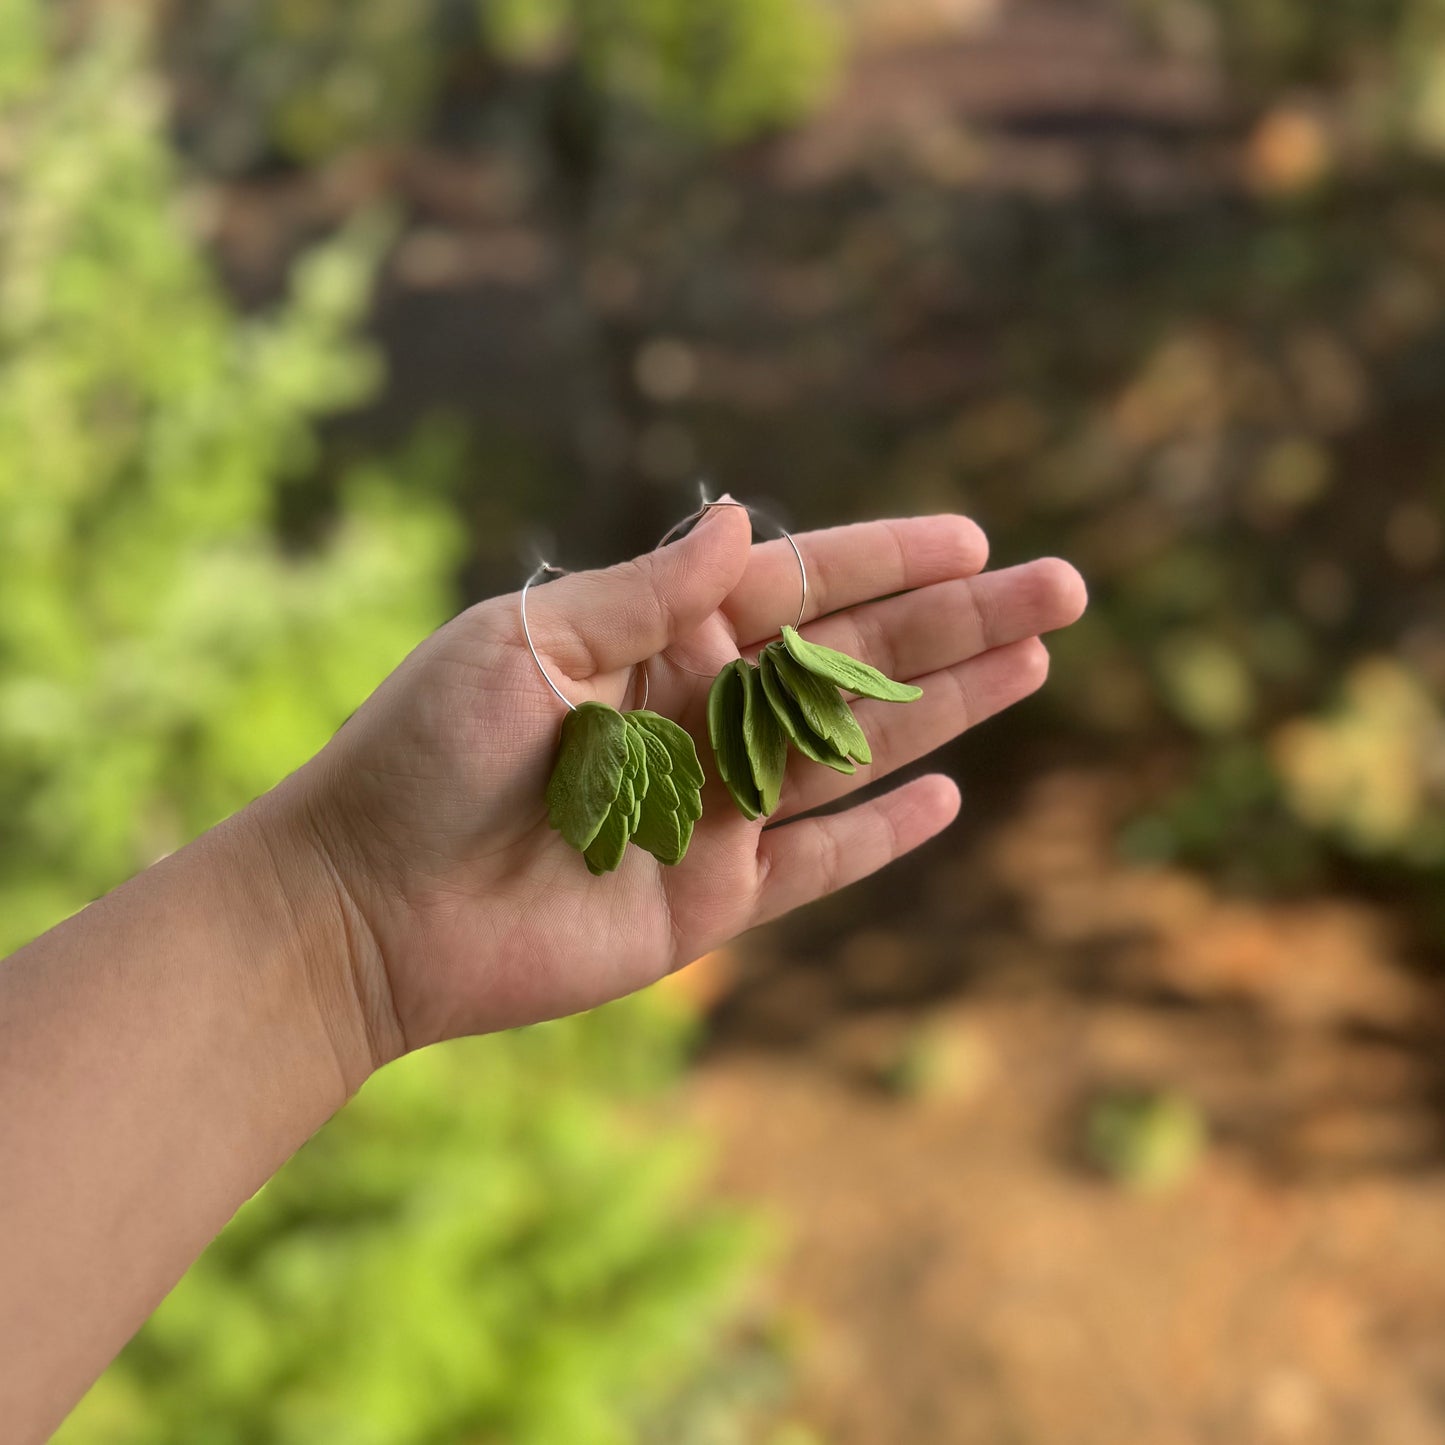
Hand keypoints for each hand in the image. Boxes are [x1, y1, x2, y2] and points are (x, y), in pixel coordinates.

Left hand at [283, 507, 1085, 1075]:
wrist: (362, 908)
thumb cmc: (418, 758)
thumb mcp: (521, 644)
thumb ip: (643, 593)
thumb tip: (747, 522)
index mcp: (654, 644)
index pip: (796, 590)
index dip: (886, 561)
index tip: (973, 539)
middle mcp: (695, 721)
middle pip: (853, 665)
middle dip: (956, 626)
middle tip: (1063, 590)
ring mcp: (709, 815)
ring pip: (854, 753)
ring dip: (945, 710)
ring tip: (1035, 664)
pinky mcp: (707, 904)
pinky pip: (815, 865)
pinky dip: (879, 837)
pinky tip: (947, 796)